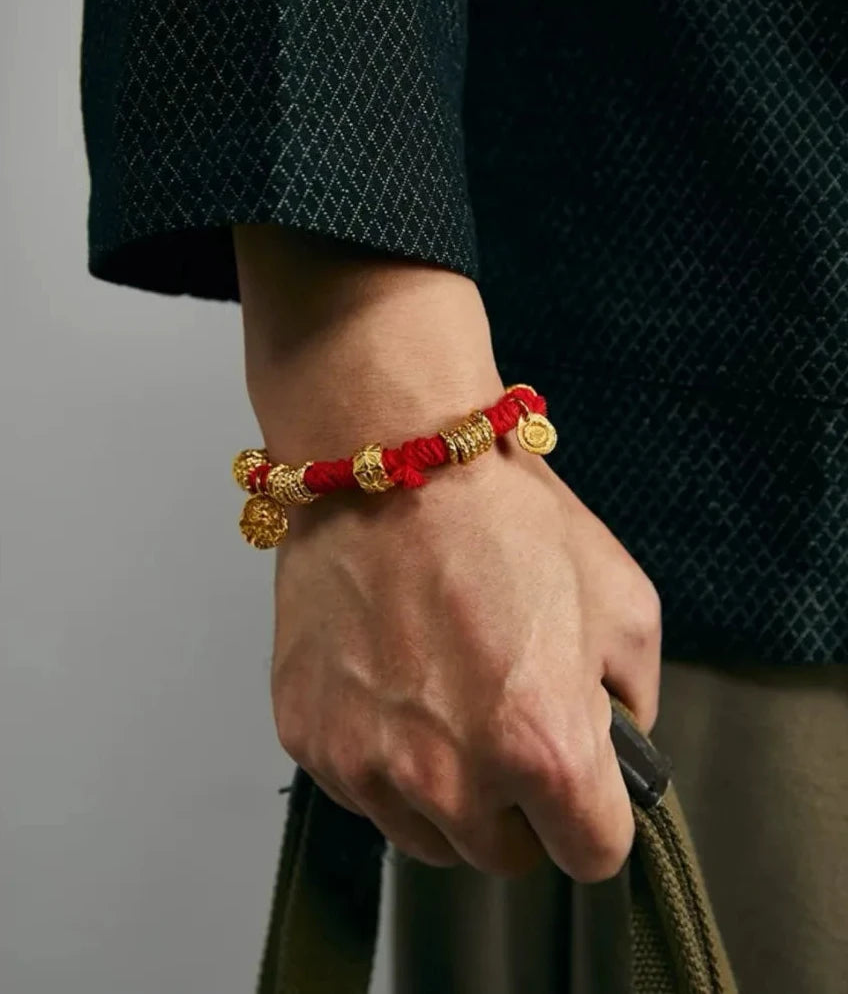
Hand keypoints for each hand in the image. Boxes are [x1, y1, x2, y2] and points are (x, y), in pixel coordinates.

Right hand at [268, 439, 660, 881]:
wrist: (392, 464)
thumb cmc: (502, 519)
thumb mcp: (623, 601)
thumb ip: (634, 702)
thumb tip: (613, 751)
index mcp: (544, 748)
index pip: (590, 855)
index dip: (594, 816)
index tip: (581, 785)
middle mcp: (450, 779)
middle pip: (503, 857)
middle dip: (519, 807)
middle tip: (507, 727)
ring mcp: (369, 766)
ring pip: (426, 835)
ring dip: (447, 793)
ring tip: (444, 701)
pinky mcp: (311, 741)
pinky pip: (362, 789)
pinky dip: (383, 757)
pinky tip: (393, 685)